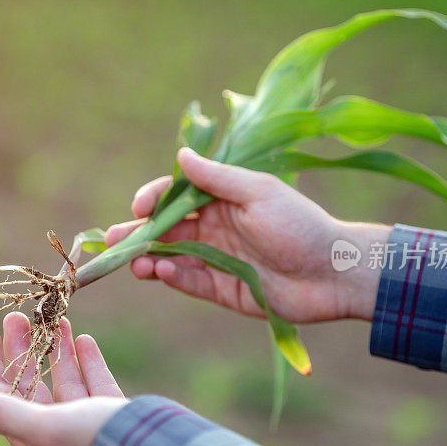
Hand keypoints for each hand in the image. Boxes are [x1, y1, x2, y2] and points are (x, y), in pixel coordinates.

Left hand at [0, 313, 126, 445]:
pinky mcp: (111, 414)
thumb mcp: (40, 426)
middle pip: (30, 383)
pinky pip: (95, 383)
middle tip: (19, 315)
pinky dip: (86, 360)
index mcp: (31, 436)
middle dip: (23, 348)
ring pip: (64, 379)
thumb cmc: (91, 441)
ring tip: (54, 318)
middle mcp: (53, 430)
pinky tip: (83, 340)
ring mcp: (84, 422)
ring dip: (56, 348)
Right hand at [106, 147, 390, 321]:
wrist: (334, 272)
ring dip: (150, 258)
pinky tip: (161, 272)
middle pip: (168, 230)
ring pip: (174, 258)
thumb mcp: (257, 193)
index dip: (154, 201)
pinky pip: (192, 283)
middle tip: (112, 240)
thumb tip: (180, 155)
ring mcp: (219, 261)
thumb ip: (216, 178)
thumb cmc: (299, 225)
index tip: (137, 208)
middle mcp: (217, 229)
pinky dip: (174, 277)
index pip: (178, 197)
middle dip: (139, 234)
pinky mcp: (224, 290)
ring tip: (133, 263)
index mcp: (224, 200)